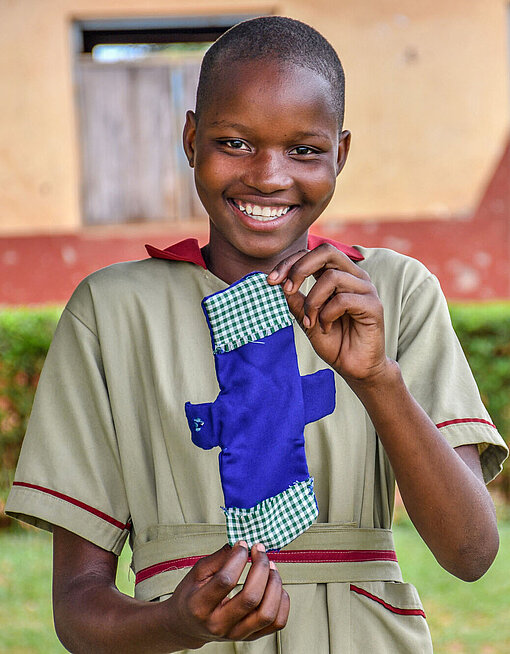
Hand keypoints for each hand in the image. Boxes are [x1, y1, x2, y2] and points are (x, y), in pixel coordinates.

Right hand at [166, 542, 288, 647]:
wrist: (187, 626)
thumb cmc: (191, 595)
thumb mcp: (197, 573)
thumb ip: (219, 558)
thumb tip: (242, 545)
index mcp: (200, 606)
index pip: (226, 580)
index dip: (238, 558)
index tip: (243, 545)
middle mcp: (219, 624)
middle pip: (251, 597)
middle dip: (261, 568)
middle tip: (260, 550)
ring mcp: (236, 634)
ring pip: (267, 613)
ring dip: (274, 584)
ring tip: (270, 567)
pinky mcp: (250, 637)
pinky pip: (276, 623)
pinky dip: (282, 602)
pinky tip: (274, 586)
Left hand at [267, 243, 388, 383]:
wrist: (354, 367)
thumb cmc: (333, 341)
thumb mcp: (307, 319)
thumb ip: (296, 300)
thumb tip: (277, 282)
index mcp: (339, 274)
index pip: (314, 254)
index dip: (290, 262)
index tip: (271, 280)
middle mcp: (354, 276)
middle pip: (327, 251)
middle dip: (300, 268)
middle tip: (287, 289)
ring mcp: (366, 289)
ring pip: (332, 277)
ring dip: (313, 301)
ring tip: (311, 321)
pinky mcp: (373, 305)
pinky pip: (343, 299)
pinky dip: (327, 314)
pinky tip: (326, 328)